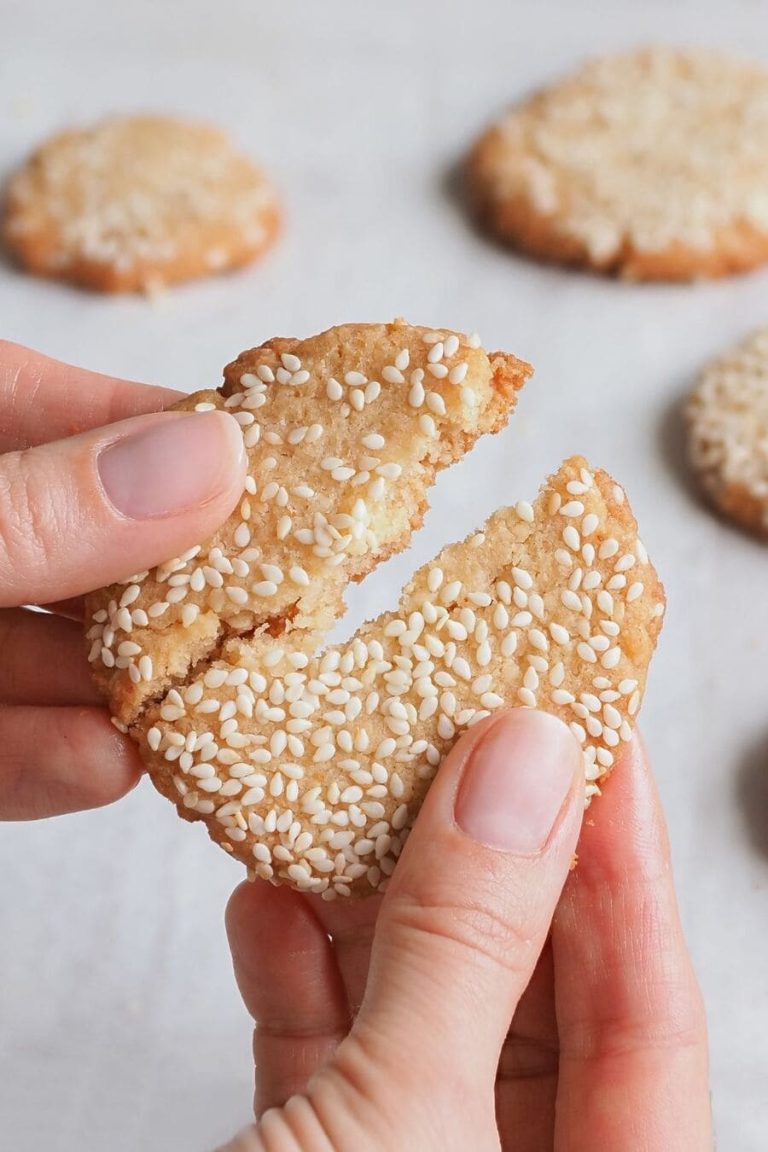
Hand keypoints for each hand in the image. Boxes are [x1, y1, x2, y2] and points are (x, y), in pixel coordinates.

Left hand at [0, 340, 245, 818]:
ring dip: (111, 688)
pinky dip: (38, 758)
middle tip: (264, 602)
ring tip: (203, 706)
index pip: (37, 401)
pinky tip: (104, 767)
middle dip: (156, 579)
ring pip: (29, 652)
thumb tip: (210, 461)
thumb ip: (36, 510)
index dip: (150, 426)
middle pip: (62, 538)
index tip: (260, 461)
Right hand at [223, 710, 711, 1150]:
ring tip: (351, 803)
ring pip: (424, 1009)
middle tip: (462, 741)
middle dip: (483, 861)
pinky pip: (333, 1051)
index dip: (623, 860)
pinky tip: (271, 903)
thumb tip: (519, 773)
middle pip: (533, 994)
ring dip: (372, 905)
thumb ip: (462, 948)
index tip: (589, 734)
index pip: (648, 1016)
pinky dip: (299, 972)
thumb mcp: (395, 1123)